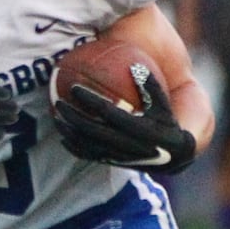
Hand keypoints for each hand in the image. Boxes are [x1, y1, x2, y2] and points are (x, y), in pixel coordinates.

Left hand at [53, 71, 196, 173]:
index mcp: (141, 129)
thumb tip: (134, 64)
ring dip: (70, 133)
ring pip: (89, 145)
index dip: (90, 100)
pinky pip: (91, 156)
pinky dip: (75, 148)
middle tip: (59, 103)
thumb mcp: (163, 104)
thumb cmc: (166, 122)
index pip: (109, 112)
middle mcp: (129, 146)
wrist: (173, 157)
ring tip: (56, 118)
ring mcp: (121, 157)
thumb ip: (151, 86)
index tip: (74, 88)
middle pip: (94, 130)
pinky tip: (63, 136)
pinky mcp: (115, 164)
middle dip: (74, 117)